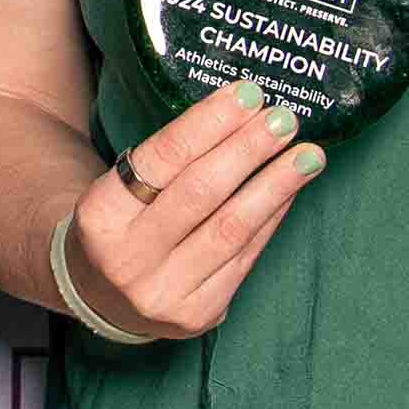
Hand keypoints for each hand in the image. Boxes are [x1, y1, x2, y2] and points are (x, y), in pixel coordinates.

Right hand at [52, 79, 328, 341]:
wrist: (102, 297)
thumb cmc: (122, 226)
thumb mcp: (120, 189)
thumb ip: (170, 161)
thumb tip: (244, 114)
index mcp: (100, 216)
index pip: (162, 159)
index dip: (210, 123)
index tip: (248, 95)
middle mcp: (128, 258)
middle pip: (201, 193)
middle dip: (249, 150)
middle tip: (284, 119)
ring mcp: (164, 292)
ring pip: (231, 229)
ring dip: (276, 186)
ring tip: (308, 156)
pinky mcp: (199, 313)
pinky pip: (246, 257)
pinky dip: (271, 218)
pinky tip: (289, 192)